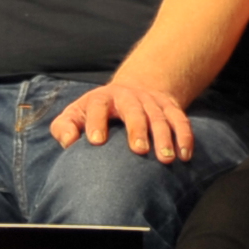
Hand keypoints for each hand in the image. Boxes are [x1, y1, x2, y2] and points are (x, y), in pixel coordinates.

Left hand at [52, 79, 196, 159]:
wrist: (131, 89)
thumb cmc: (97, 111)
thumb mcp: (76, 114)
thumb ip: (64, 127)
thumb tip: (68, 141)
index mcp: (102, 98)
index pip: (97, 106)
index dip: (96, 121)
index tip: (96, 142)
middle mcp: (128, 97)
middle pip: (133, 109)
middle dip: (137, 128)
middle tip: (139, 151)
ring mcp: (151, 101)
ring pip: (160, 116)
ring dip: (165, 137)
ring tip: (166, 159)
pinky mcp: (169, 107)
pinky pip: (180, 120)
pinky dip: (185, 136)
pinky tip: (185, 156)